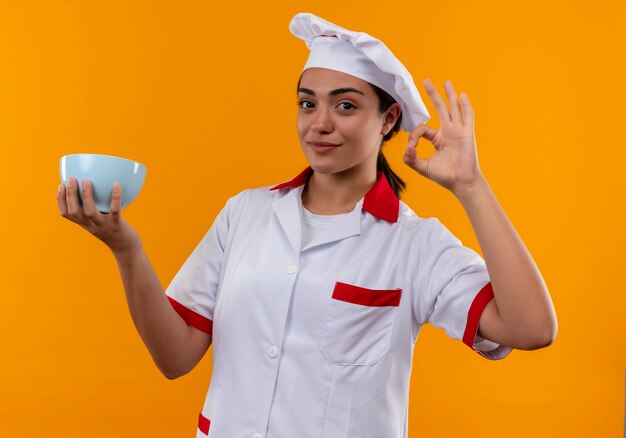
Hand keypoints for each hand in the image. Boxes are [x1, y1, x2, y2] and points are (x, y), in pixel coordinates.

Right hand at [57, 177, 140, 255]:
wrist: (126, 248)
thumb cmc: (114, 230)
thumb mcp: (100, 221)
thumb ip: (95, 208)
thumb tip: (96, 184)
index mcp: (85, 224)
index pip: (66, 214)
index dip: (60, 200)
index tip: (60, 185)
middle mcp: (91, 226)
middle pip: (74, 212)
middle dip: (69, 195)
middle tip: (71, 179)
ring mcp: (104, 226)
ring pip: (90, 212)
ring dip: (86, 196)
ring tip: (86, 181)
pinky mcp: (117, 225)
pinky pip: (115, 210)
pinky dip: (115, 197)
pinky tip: (116, 185)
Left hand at [403, 78, 483, 193]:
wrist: (461, 182)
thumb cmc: (444, 176)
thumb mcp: (422, 167)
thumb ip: (411, 159)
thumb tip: (407, 147)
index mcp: (438, 138)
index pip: (423, 128)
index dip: (414, 135)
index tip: (411, 147)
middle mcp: (448, 132)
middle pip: (440, 108)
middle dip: (433, 95)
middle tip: (426, 81)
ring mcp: (458, 131)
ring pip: (453, 108)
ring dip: (449, 95)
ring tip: (446, 82)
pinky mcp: (466, 133)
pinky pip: (467, 117)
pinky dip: (466, 106)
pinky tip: (462, 95)